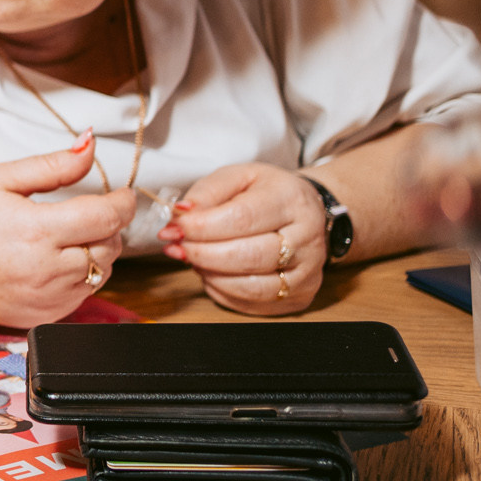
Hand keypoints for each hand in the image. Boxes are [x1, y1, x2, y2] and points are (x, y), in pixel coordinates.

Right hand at [0, 132, 142, 328]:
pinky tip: (56, 263)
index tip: (121, 195)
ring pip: (101, 274)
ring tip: (70, 238)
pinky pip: (82, 297)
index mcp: (36, 229)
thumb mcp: (1, 178)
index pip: (106, 218)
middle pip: (110, 246)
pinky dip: (80, 278)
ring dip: (97, 252)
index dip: (122, 203)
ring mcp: (45, 298)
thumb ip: (52, 165)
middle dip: (108, 226)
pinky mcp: (42, 316)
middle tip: (88, 213)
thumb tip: (89, 145)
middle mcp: (45, 269)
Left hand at [161, 164, 326, 314]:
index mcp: (291, 199)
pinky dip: (223, 291)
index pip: (242, 218)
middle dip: (202, 254)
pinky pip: (253, 304)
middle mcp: (307, 237)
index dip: (201, 228)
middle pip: (248, 256)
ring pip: (252, 287)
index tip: (173, 229)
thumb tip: (180, 215)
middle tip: (176, 247)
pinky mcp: (301, 296)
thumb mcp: (236, 177)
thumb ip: (206, 193)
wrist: (305, 212)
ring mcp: (308, 271)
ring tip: (193, 259)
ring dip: (211, 276)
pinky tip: (211, 273)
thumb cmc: (265, 193)